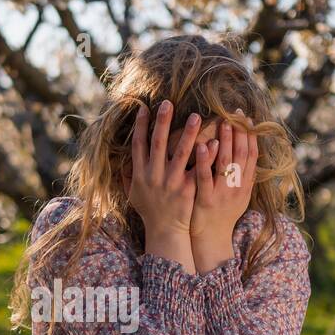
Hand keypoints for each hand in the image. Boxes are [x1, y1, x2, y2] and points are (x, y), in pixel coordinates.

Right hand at [130, 100, 201, 272]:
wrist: (165, 232)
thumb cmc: (149, 211)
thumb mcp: (132, 194)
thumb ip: (126, 176)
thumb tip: (120, 161)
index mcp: (139, 174)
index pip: (138, 144)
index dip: (140, 125)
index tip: (144, 107)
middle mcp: (154, 176)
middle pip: (158, 143)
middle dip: (162, 122)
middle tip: (168, 103)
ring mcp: (171, 182)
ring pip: (180, 153)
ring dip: (188, 133)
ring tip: (197, 116)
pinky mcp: (187, 190)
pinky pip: (198, 169)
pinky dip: (205, 156)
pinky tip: (214, 142)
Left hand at [190, 111, 257, 272]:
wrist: (211, 240)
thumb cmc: (221, 214)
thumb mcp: (238, 195)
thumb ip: (242, 176)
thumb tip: (248, 153)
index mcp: (246, 185)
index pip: (252, 155)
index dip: (250, 136)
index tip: (247, 119)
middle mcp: (238, 188)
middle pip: (242, 155)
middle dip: (240, 133)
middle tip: (235, 114)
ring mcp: (223, 194)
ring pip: (227, 163)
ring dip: (226, 141)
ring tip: (222, 123)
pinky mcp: (206, 200)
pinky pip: (206, 177)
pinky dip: (205, 160)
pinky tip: (201, 145)